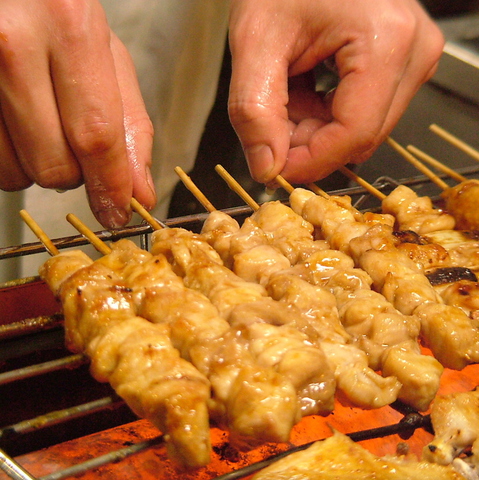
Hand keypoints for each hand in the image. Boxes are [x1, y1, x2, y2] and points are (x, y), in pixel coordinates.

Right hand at [0, 0, 154, 227]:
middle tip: (73, 140)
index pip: (96, 136)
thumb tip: (139, 193)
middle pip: (55, 166)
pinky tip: (16, 125)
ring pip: (16, 173)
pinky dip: (10, 158)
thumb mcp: (109, 58)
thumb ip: (131, 128)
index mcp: (69, 28)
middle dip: (75, 173)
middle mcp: (12, 43)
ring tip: (41, 123)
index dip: (109, 185)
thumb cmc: (59, 16)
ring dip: (38, 166)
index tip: (117, 211)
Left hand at [228, 0, 443, 184]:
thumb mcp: (255, 41)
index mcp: (386, 42)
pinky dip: (325, 115)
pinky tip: (303, 88)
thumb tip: (267, 169)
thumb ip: (254, 111)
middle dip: (308, 143)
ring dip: (314, 128)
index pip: (353, 136)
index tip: (273, 169)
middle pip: (359, 137)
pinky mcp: (402, 64)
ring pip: (360, 131)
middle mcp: (414, 52)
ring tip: (286, 91)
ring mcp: (413, 58)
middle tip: (270, 120)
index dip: (309, 162)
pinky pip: (364, 114)